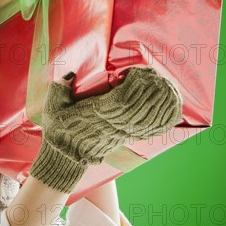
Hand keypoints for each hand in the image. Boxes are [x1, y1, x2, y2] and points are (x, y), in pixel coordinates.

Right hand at [29, 66, 182, 192]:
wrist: (66, 154)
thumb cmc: (59, 128)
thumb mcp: (52, 106)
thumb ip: (60, 88)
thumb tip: (71, 75)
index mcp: (96, 114)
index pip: (123, 99)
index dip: (135, 83)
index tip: (134, 71)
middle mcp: (114, 124)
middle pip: (142, 105)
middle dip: (153, 86)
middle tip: (152, 72)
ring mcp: (124, 132)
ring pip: (152, 115)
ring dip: (163, 97)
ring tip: (164, 81)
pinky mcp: (131, 136)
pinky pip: (156, 127)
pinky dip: (168, 114)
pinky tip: (173, 101)